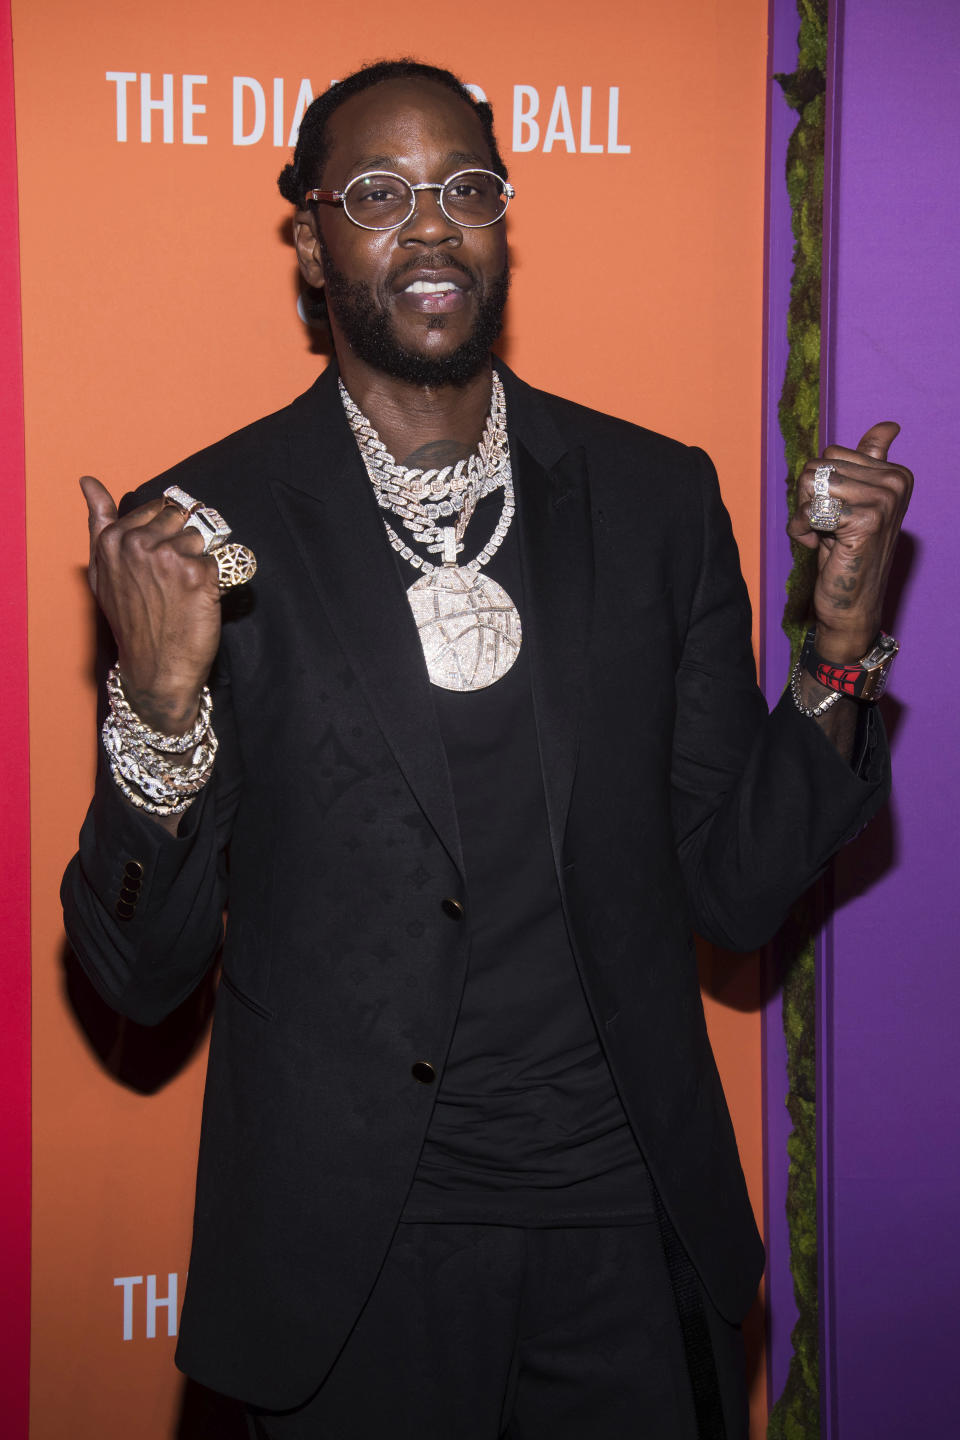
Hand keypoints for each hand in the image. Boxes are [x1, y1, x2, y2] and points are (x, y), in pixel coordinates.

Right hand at [81, 476, 222, 731]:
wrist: (155, 670)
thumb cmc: (130, 621)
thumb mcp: (102, 571)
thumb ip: (99, 522)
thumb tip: (88, 481)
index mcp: (113, 538)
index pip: (159, 507)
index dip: (168, 532)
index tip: (160, 562)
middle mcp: (138, 543)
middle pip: (183, 517)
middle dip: (186, 541)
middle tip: (174, 579)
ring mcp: (168, 557)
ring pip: (203, 536)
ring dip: (202, 559)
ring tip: (185, 590)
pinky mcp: (198, 574)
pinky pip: (221, 557)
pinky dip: (217, 577)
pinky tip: (200, 599)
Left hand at [788, 422, 912, 661]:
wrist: (851, 603)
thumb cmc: (846, 552)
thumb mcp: (855, 500)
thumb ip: (869, 462)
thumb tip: (889, 425)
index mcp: (895, 473)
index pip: (831, 452)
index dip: (819, 485)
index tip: (836, 513)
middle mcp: (896, 483)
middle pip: (818, 466)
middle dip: (808, 498)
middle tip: (825, 527)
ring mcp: (885, 501)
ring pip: (811, 484)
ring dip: (804, 514)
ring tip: (822, 535)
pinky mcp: (867, 521)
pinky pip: (811, 510)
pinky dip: (803, 530)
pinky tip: (819, 546)